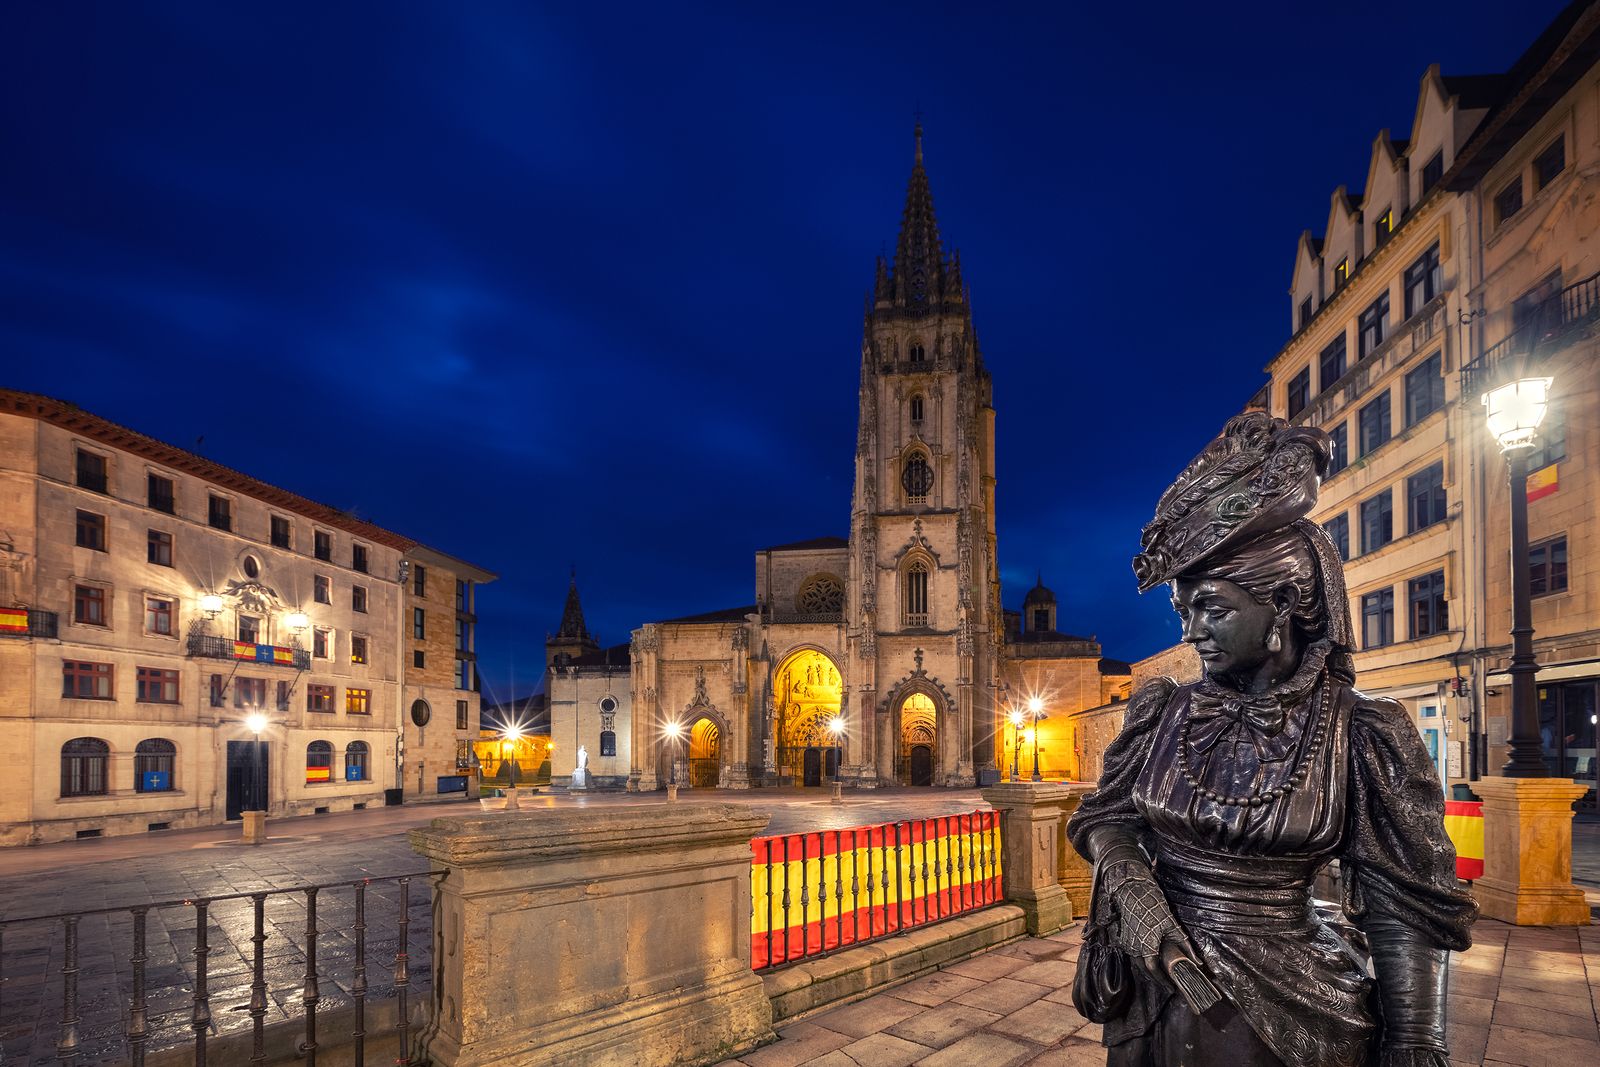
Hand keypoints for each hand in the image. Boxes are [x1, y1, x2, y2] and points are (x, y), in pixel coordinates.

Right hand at [1104, 865, 1198, 987]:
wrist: (1133, 892)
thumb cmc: (1153, 907)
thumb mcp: (1172, 926)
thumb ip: (1184, 945)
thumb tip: (1198, 962)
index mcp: (1147, 946)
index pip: (1153, 971)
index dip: (1162, 981)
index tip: (1171, 988)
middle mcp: (1134, 948)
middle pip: (1144, 970)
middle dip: (1155, 978)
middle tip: (1166, 983)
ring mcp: (1127, 943)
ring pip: (1137, 962)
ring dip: (1147, 969)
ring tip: (1159, 973)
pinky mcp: (1124, 937)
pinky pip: (1132, 954)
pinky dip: (1141, 959)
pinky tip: (1149, 957)